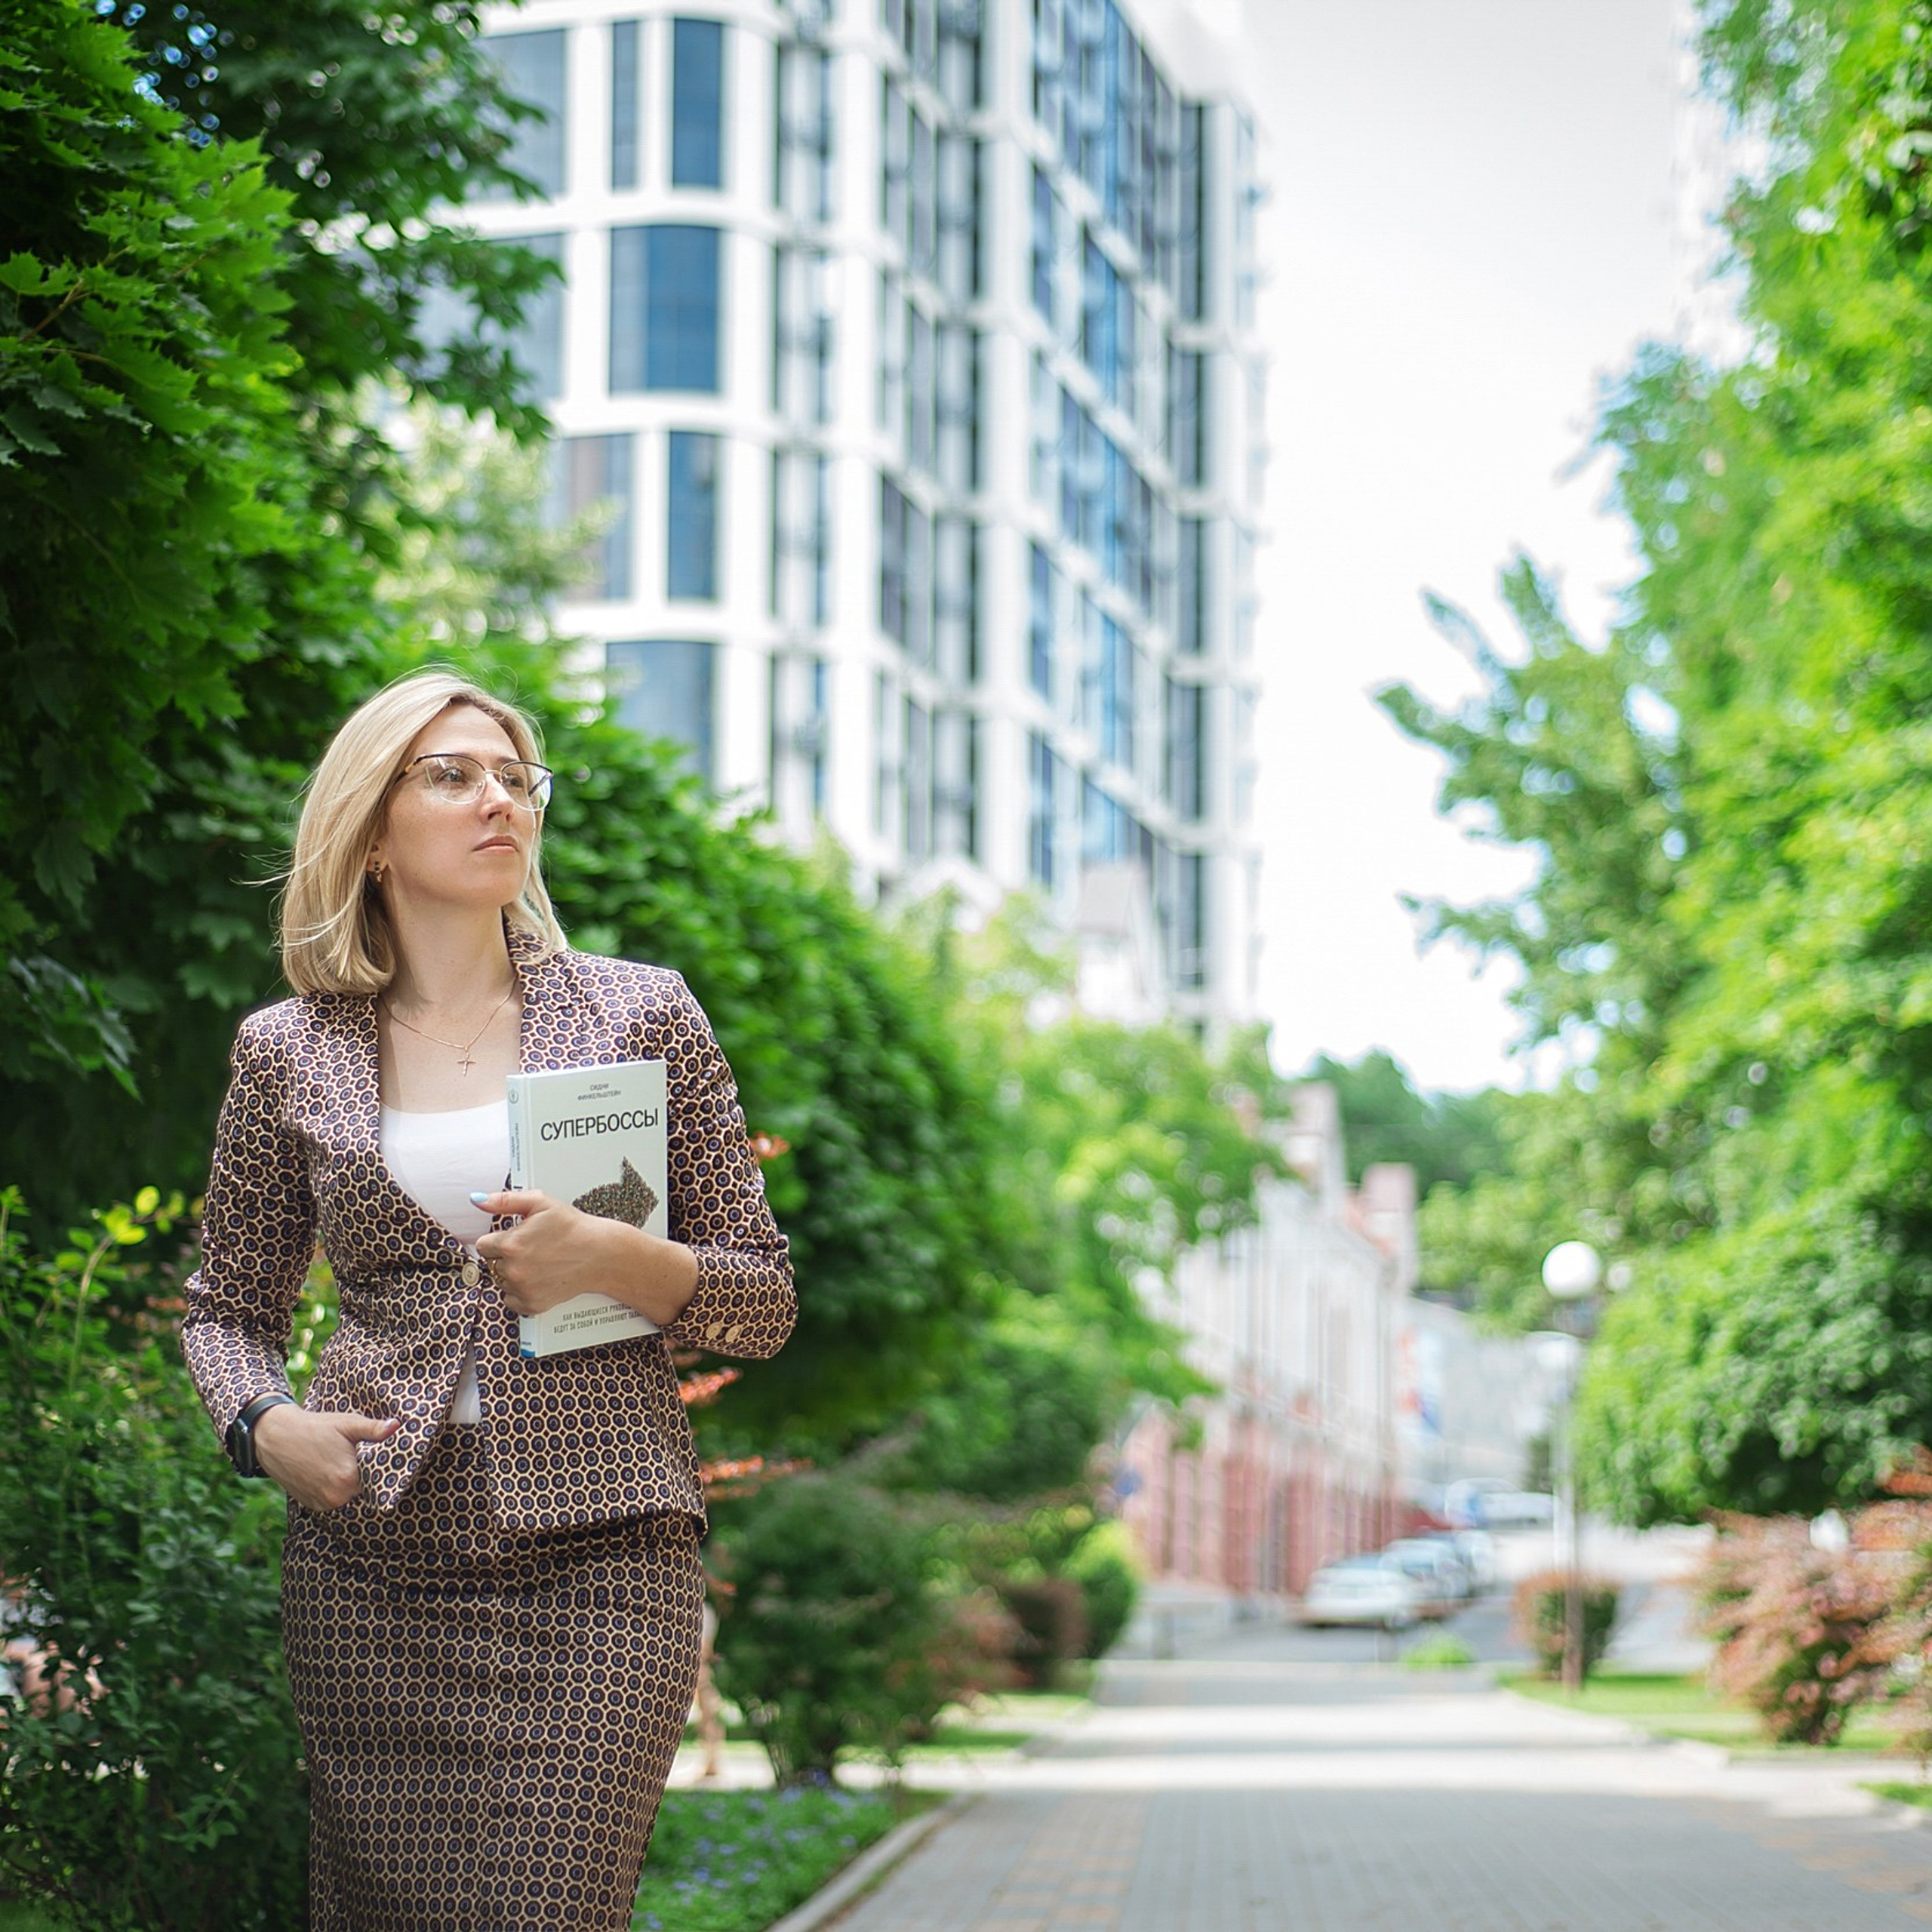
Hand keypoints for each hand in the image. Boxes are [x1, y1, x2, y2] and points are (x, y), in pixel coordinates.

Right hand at [253, 1404, 398, 1510]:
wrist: (276, 1437)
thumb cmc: (315, 1427)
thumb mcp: (347, 1424)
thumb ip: (374, 1429)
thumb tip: (397, 1426)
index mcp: (349, 1478)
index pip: (380, 1480)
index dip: (383, 1470)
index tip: (383, 1459)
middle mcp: (336, 1497)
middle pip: (366, 1491)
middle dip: (368, 1477)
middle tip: (362, 1459)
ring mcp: (323, 1504)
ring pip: (351, 1497)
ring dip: (353, 1486)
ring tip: (346, 1464)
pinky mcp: (313, 1506)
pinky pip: (336, 1501)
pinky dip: (338, 1491)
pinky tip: (333, 1474)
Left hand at [473, 1189, 699, 1325]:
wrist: (600, 1254)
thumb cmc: (571, 1226)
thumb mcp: (540, 1202)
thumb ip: (504, 1201)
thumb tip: (477, 1200)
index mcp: (511, 1244)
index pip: (483, 1246)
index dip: (499, 1239)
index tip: (515, 1237)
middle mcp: (513, 1270)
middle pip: (491, 1264)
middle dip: (505, 1256)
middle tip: (531, 1249)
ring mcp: (522, 1290)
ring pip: (501, 1282)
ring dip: (512, 1274)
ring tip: (537, 1263)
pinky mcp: (532, 1305)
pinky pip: (511, 1301)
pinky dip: (520, 1292)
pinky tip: (538, 1279)